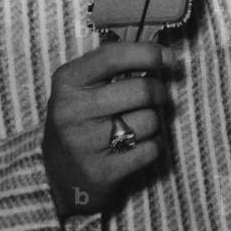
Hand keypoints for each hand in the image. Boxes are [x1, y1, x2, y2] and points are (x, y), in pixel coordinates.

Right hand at [42, 42, 175, 217]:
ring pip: (150, 120)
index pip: (113, 57)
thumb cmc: (83, 119)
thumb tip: (165, 54)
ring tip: (136, 125)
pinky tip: (133, 148)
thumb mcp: (84, 87)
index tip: (168, 57)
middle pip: (142, 90)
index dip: (148, 54)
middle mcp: (71, 111)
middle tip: (156, 96)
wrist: (63, 177)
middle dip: (158, 92)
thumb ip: (116, 66)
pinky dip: (151, 146)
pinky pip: (151, 149)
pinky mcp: (101, 172)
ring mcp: (84, 144)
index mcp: (67, 82)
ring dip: (153, 122)